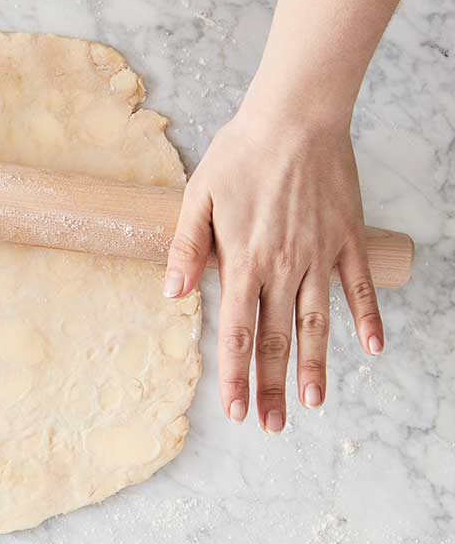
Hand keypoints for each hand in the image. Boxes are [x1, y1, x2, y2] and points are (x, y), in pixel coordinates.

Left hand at [162, 100, 383, 431]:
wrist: (295, 118)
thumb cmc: (240, 155)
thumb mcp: (197, 197)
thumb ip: (185, 249)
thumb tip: (172, 295)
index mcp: (243, 261)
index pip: (234, 332)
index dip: (234, 375)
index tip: (234, 411)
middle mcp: (283, 267)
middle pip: (276, 339)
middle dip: (272, 387)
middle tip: (272, 426)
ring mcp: (320, 256)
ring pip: (317, 323)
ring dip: (316, 367)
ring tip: (313, 404)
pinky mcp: (347, 239)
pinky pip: (358, 287)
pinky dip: (367, 319)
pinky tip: (372, 349)